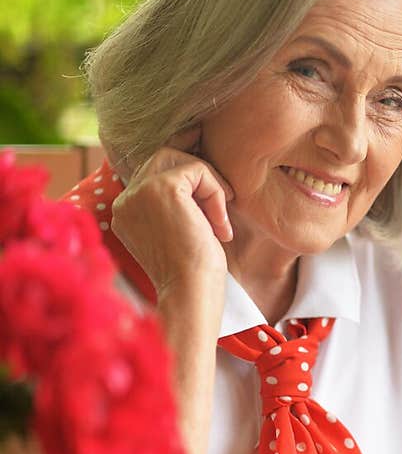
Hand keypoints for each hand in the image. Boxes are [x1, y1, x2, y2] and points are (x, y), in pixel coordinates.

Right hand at [111, 134, 233, 298]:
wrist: (189, 294)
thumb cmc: (191, 275)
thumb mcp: (177, 234)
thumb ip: (177, 207)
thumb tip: (200, 178)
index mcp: (125, 212)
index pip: (152, 174)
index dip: (184, 173)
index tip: (212, 186)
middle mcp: (125, 200)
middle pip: (162, 158)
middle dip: (197, 170)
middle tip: (223, 197)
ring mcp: (140, 193)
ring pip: (179, 160)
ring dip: (209, 185)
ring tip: (219, 220)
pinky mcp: (162, 189)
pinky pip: (197, 171)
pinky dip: (216, 194)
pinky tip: (219, 226)